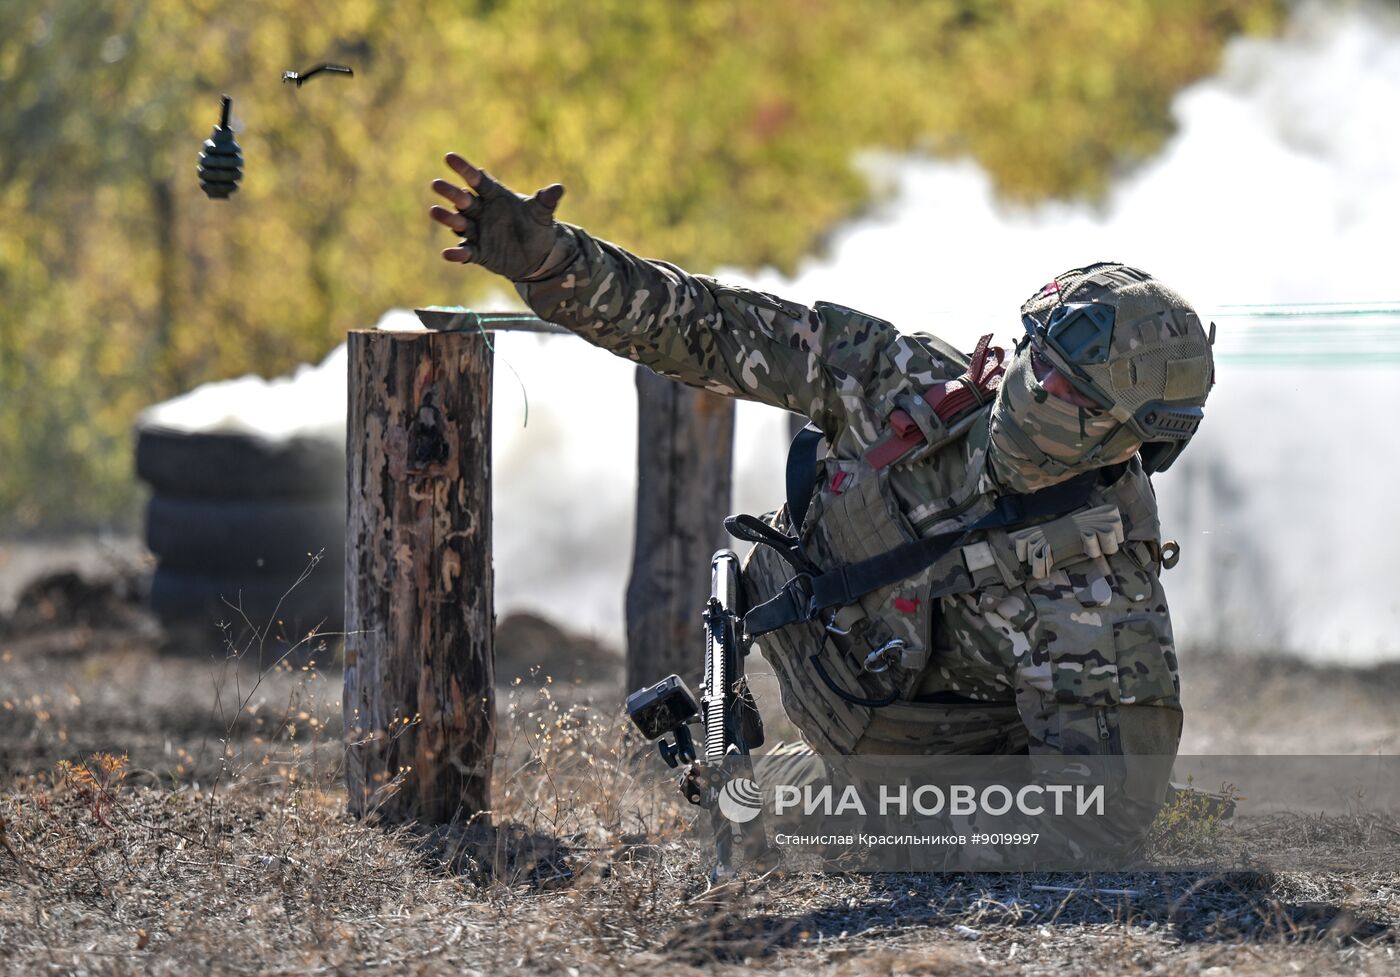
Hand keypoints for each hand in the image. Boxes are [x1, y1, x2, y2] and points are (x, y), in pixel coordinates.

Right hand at [429, 153, 565, 280]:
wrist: (537, 255)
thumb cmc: (536, 226)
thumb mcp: (542, 213)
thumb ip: (546, 200)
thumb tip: (559, 189)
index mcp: (494, 196)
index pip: (477, 179)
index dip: (464, 169)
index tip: (449, 157)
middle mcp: (481, 211)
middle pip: (463, 199)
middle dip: (451, 193)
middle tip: (437, 184)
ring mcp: (478, 231)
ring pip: (459, 223)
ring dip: (448, 218)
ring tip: (435, 212)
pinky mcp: (479, 252)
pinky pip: (466, 252)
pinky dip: (457, 254)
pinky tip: (448, 254)